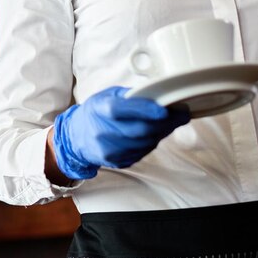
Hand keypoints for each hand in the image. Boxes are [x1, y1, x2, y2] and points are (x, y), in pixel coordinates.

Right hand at [52, 86, 189, 179]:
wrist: (76, 137)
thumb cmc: (96, 112)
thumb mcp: (108, 95)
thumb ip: (131, 96)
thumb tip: (160, 96)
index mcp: (101, 109)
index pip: (125, 109)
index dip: (147, 110)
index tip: (166, 109)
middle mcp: (103, 131)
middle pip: (140, 130)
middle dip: (166, 123)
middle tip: (181, 116)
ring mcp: (109, 150)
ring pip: (145, 143)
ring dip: (162, 133)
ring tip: (170, 123)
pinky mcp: (116, 162)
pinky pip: (142, 153)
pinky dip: (152, 143)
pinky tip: (155, 134)